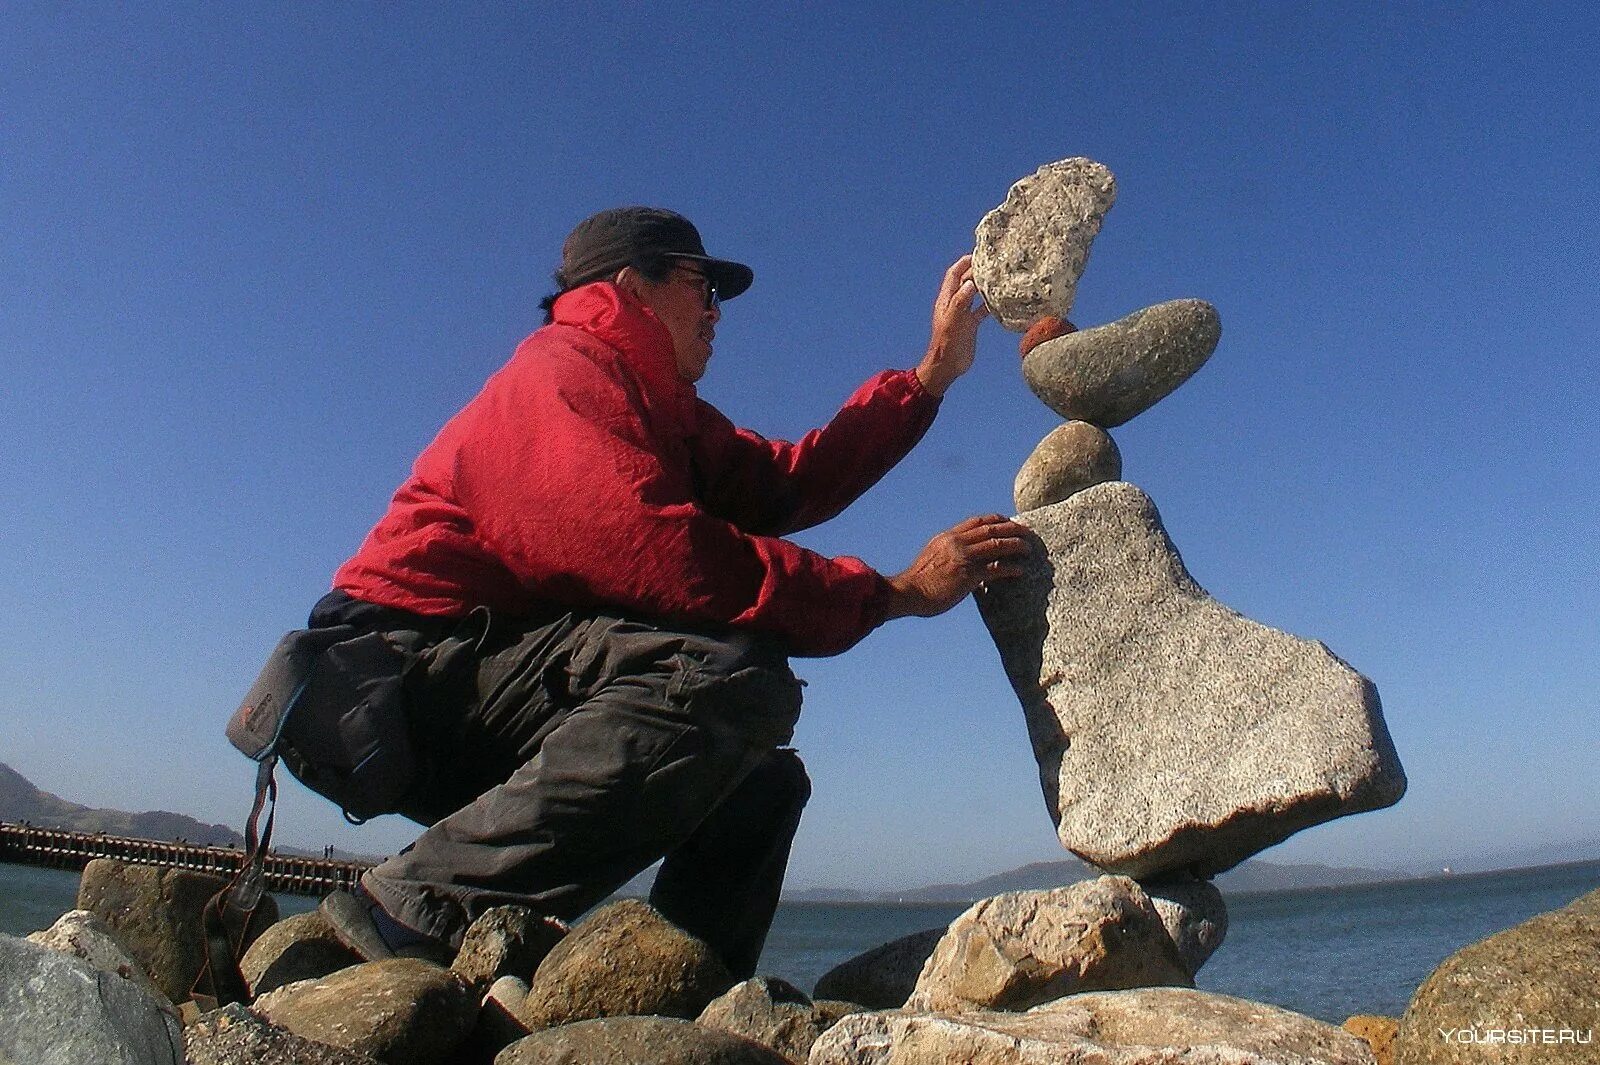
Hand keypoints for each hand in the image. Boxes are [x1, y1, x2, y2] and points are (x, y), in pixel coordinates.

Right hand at [885, 514, 1030, 618]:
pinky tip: (1020, 570)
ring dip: (1016, 545)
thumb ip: (947, 552)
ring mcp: (964, 557)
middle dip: (1012, 528)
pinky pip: (996, 568)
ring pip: (997, 544)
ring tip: (1028, 548)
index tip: (1008, 522)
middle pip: (991, 528)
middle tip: (1026, 532)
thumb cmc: (918, 580)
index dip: (997, 520)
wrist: (908, 592)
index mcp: (947, 537)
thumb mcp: (931, 556)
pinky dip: (1011, 568)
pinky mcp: (969, 575)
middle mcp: (957, 542)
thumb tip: (959, 556)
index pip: (977, 522)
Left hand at [916, 255, 989, 396]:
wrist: (947, 366)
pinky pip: (981, 310)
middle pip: (965, 281)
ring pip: (974, 294)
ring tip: (998, 277)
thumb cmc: (946, 344)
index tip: (977, 254)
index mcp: (946, 300)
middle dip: (976, 271)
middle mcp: (954, 304)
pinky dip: (990, 304)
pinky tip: (1001, 301)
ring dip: (984, 286)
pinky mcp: (970, 325)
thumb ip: (960, 302)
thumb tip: (971, 282)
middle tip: (993, 264)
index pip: (954, 274)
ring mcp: (963, 314)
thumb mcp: (953, 321)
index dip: (964, 263)